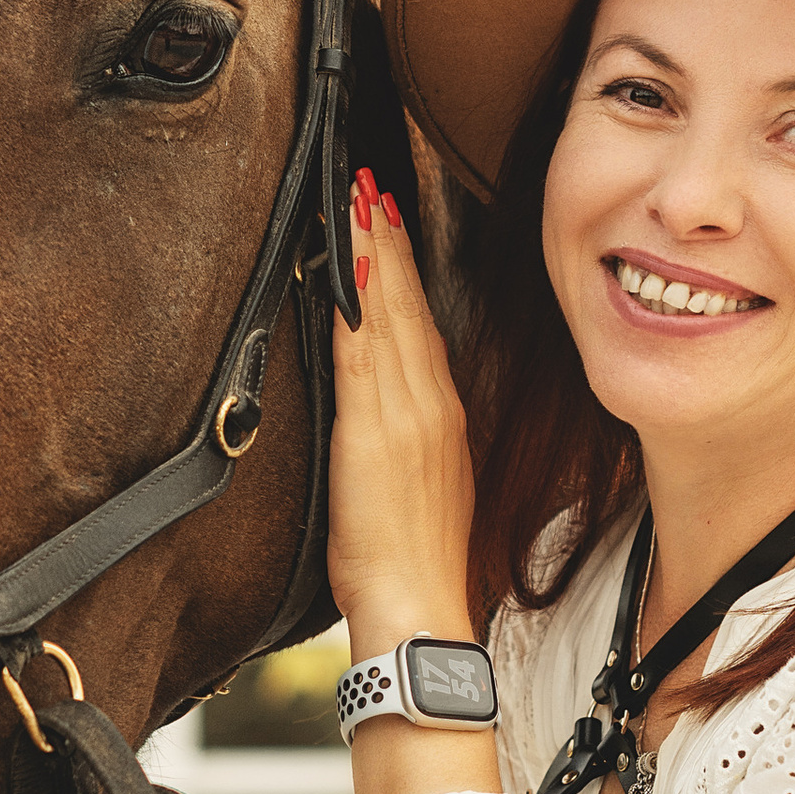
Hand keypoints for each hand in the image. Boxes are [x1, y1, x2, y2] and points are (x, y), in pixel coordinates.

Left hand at [328, 171, 477, 659]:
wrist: (419, 610)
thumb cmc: (415, 565)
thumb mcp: (423, 491)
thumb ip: (411, 444)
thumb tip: (394, 418)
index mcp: (444, 418)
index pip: (424, 325)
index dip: (407, 270)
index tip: (391, 220)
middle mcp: (431, 406)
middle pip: (410, 307)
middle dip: (391, 240)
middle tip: (371, 183)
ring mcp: (406, 415)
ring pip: (389, 316)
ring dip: (374, 253)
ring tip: (358, 199)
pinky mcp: (375, 432)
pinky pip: (364, 352)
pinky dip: (360, 304)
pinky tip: (350, 264)